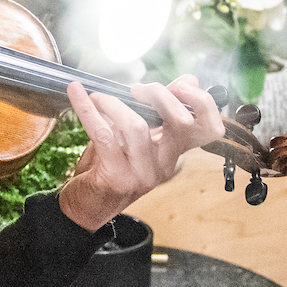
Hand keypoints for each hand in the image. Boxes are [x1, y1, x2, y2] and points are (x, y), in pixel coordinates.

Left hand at [57, 75, 227, 232]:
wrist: (85, 206)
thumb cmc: (109, 167)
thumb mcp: (137, 137)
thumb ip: (157, 111)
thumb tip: (186, 79)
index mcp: (174, 154)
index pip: (209, 129)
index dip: (203, 103)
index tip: (181, 85)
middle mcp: (164, 165)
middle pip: (181, 124)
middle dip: (160, 95)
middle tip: (137, 89)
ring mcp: (142, 174)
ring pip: (137, 126)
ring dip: (113, 103)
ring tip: (98, 97)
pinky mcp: (116, 177)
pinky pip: (103, 134)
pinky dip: (87, 109)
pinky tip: (77, 94)